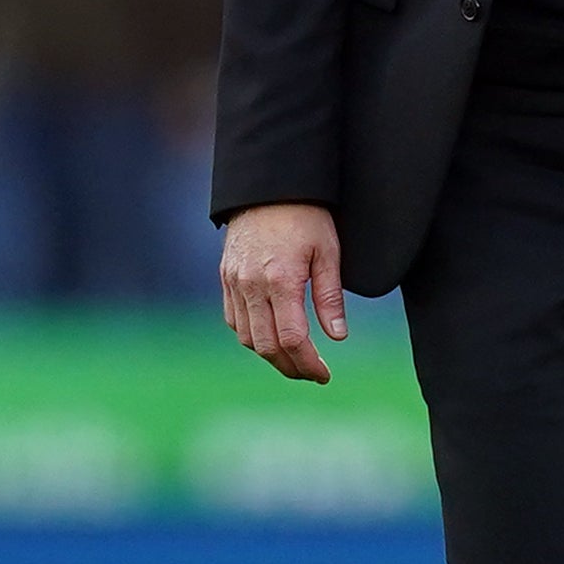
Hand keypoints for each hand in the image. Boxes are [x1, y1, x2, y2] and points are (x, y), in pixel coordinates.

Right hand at [220, 201, 346, 384]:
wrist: (267, 188)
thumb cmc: (306, 216)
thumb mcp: (328, 253)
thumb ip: (330, 297)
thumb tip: (337, 337)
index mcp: (281, 280)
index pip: (293, 338)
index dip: (309, 363)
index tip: (324, 375)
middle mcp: (252, 285)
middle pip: (267, 345)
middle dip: (290, 367)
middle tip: (312, 374)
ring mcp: (234, 282)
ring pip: (246, 337)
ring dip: (270, 355)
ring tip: (295, 361)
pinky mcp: (225, 278)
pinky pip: (233, 320)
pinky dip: (251, 336)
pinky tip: (271, 338)